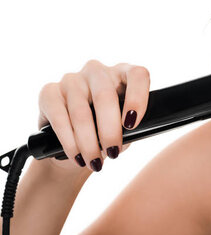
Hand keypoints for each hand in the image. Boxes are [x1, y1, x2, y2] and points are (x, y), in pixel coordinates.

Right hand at [36, 60, 150, 173]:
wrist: (75, 145)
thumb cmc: (107, 132)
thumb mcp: (125, 129)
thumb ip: (131, 126)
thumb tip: (129, 133)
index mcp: (123, 75)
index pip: (137, 75)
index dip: (137, 98)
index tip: (132, 124)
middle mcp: (97, 72)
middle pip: (105, 96)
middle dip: (110, 130)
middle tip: (113, 152)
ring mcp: (72, 79)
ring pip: (81, 112)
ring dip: (88, 142)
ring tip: (95, 162)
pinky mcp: (49, 92)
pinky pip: (59, 117)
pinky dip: (69, 141)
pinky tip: (77, 156)